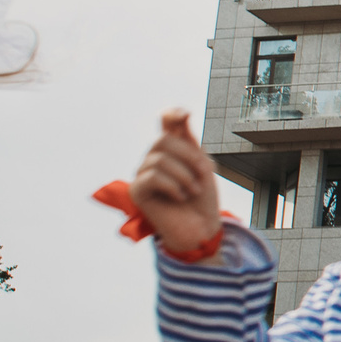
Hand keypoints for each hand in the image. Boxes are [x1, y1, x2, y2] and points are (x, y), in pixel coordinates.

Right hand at [128, 110, 224, 256]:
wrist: (202, 228)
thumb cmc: (202, 199)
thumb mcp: (202, 166)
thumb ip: (191, 141)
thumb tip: (182, 113)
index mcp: (173, 150)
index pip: (165, 123)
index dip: (172, 114)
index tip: (186, 115)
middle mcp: (154, 159)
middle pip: (164, 139)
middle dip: (189, 156)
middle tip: (203, 175)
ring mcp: (143, 174)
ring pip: (160, 159)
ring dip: (185, 176)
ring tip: (192, 191)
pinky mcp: (137, 191)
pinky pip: (153, 177)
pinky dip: (173, 187)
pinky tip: (180, 198)